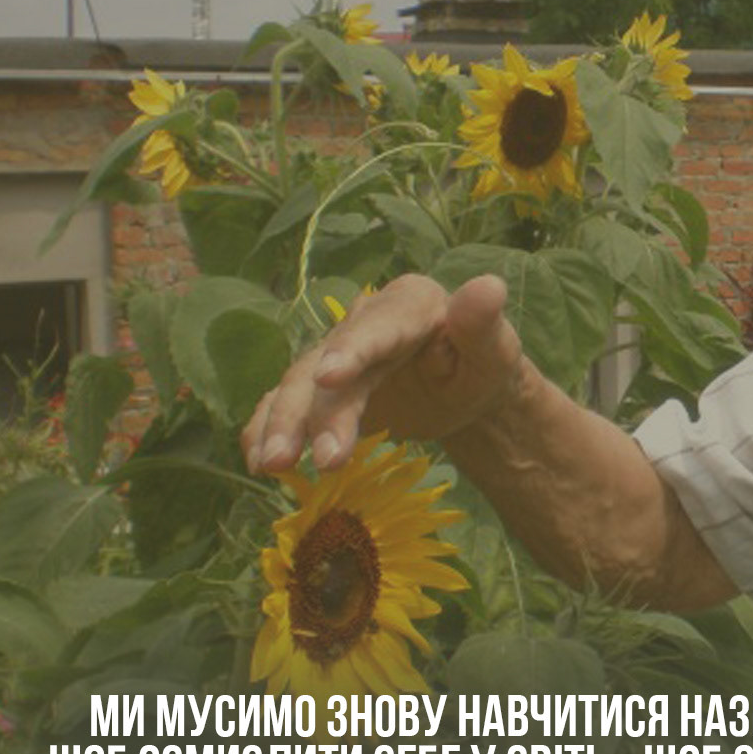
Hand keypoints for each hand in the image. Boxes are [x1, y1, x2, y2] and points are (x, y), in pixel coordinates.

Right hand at [242, 273, 524, 472]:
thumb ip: (483, 323)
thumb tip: (488, 287)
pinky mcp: (323, 390)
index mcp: (408, 304)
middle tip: (305, 458)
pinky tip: (258, 459)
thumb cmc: (482, 365)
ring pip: (300, 388)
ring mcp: (337, 354)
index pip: (377, 327)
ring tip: (273, 466)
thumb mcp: (494, 349)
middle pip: (327, 363)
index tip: (330, 379)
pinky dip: (268, 429)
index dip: (352, 351)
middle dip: (310, 411)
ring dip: (283, 426)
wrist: (464, 390)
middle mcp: (363, 322)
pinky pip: (289, 406)